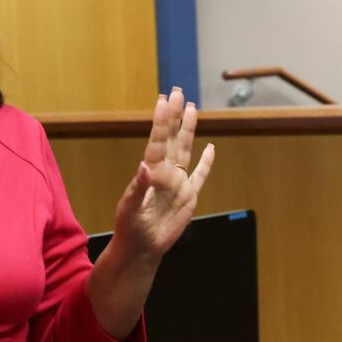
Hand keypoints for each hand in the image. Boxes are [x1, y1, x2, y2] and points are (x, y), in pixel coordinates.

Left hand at [112, 86, 215, 262]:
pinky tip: (211, 148)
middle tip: (177, 92)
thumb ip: (137, 188)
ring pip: (186, 150)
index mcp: (150, 173)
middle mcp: (165, 173)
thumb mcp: (130, 210)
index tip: (163, 100)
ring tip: (191, 109)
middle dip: (174, 116)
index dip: (161, 121)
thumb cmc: (130, 229)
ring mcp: (178, 184)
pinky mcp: (189, 197)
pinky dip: (207, 163)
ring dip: (188, 130)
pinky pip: (200, 176)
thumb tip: (145, 166)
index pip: (157, 141)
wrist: (141, 249)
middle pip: (172, 139)